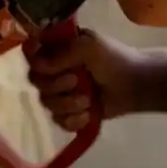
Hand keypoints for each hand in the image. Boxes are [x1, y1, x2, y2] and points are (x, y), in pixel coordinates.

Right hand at [25, 28, 143, 130]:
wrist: (135, 84)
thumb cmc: (114, 58)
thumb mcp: (90, 46)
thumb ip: (63, 53)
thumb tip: (39, 66)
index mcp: (57, 49)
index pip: (31, 53)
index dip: (34, 60)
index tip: (44, 65)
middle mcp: (55, 70)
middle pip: (36, 81)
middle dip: (55, 85)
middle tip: (76, 81)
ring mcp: (62, 92)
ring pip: (47, 103)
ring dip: (67, 104)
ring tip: (87, 100)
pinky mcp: (70, 113)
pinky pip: (59, 121)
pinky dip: (72, 120)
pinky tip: (87, 115)